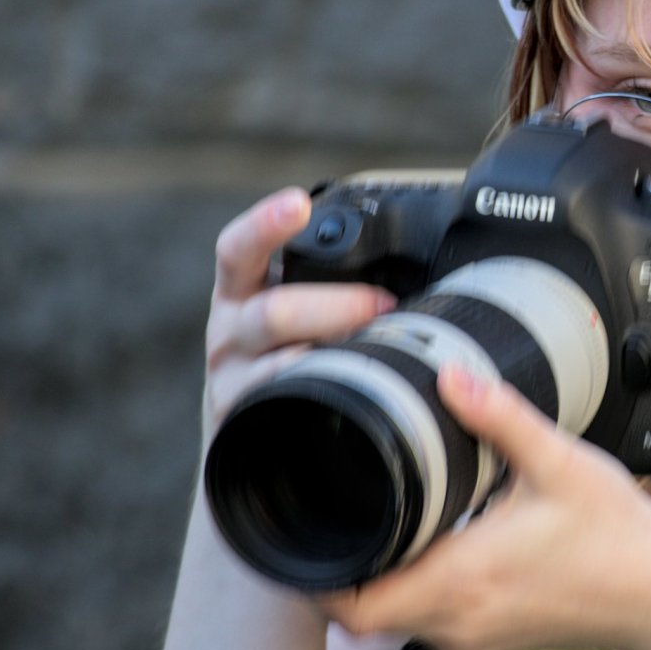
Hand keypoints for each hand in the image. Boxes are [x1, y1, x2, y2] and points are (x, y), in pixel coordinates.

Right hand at [202, 187, 397, 436]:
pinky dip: (321, 397)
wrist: (250, 446)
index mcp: (241, 292)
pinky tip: (349, 396)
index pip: (238, 249)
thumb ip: (329, 285)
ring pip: (285, 364)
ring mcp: (232, 380)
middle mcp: (229, 332)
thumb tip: (420, 272)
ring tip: (377, 353)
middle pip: (276, 312)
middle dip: (339, 306)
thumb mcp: (294, 312)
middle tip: (385, 307)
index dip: (265, 224)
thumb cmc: (286, 359)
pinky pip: (286, 407)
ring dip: (337, 354)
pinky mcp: (244, 424)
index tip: (298, 203)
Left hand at [315, 364, 650, 649]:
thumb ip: (500, 416)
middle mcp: (456, 620)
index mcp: (461, 579)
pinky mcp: (488, 641)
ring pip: (392, 620)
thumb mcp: (559, 461)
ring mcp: (471, 638)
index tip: (311, 524)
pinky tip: (433, 543)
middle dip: (343, 567)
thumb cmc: (618, 535)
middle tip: (341, 508)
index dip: (317, 574)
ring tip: (386, 518)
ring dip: (380, 577)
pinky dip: (414, 589)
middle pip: (359, 614)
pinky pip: (427, 623)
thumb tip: (450, 374)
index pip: (351, 604)